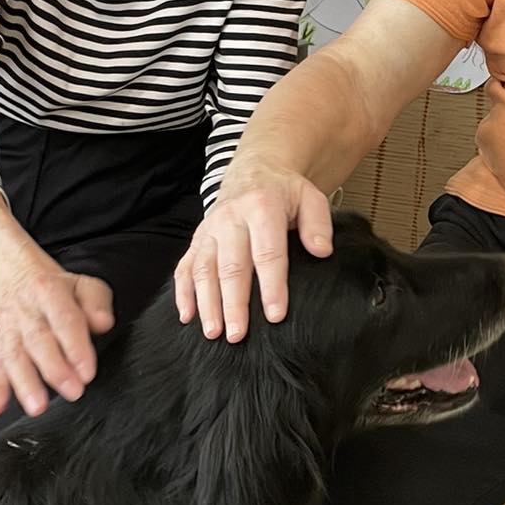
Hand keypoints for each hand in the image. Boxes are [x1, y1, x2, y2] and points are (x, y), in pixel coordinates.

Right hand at [0, 247, 114, 418]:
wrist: (15, 276)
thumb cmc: (56, 288)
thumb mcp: (82, 285)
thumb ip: (95, 302)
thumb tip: (103, 322)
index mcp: (49, 293)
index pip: (64, 319)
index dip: (76, 346)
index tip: (87, 371)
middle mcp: (26, 313)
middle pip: (38, 341)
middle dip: (55, 369)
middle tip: (72, 391)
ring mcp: (10, 331)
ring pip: (14, 356)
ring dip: (24, 383)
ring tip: (36, 406)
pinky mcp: (0, 346)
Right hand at [174, 169, 333, 340]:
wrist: (254, 170)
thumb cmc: (284, 191)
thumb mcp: (310, 197)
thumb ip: (318, 224)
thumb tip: (321, 251)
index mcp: (261, 207)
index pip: (267, 253)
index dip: (271, 286)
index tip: (275, 315)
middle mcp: (230, 218)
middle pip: (231, 266)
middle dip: (233, 303)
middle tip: (237, 334)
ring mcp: (210, 230)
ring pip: (205, 269)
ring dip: (207, 303)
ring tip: (213, 333)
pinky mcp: (197, 239)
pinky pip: (185, 266)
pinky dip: (182, 292)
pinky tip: (186, 316)